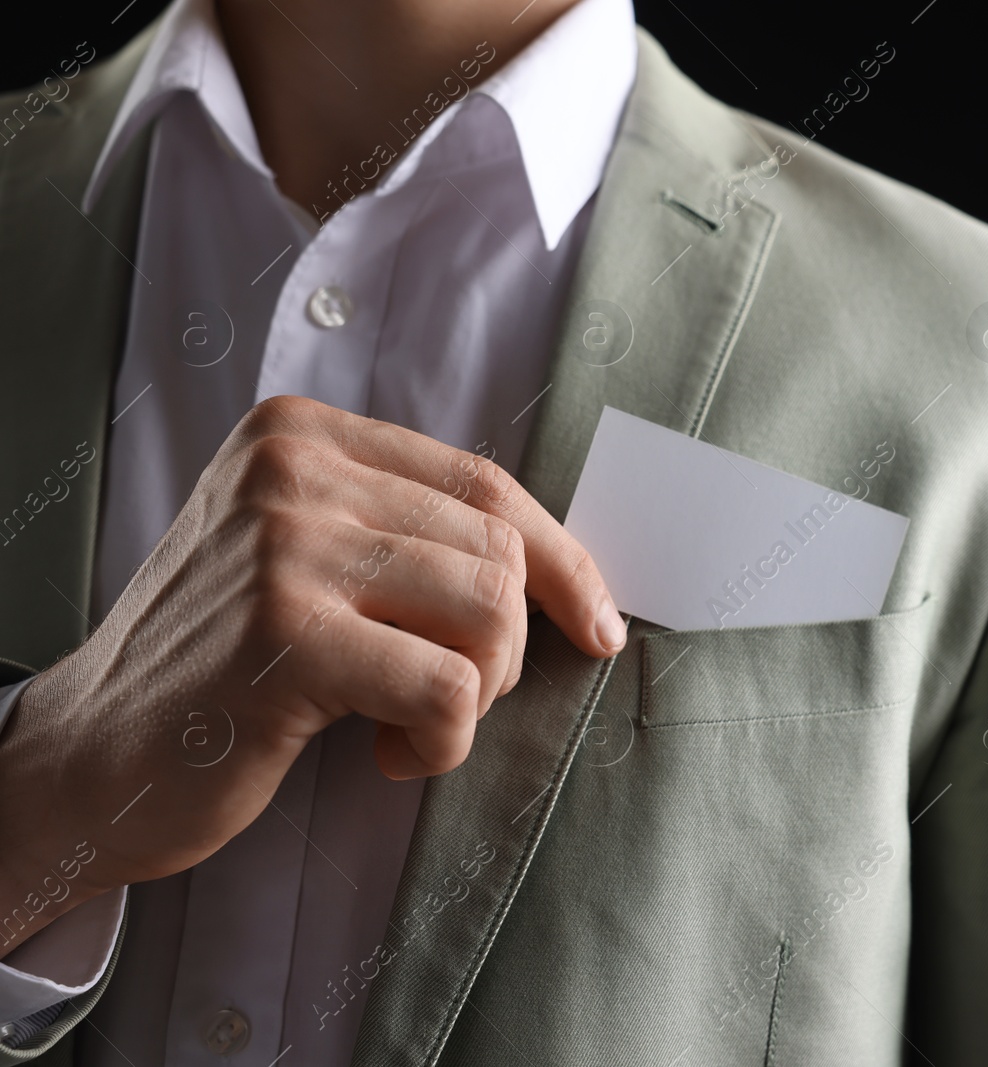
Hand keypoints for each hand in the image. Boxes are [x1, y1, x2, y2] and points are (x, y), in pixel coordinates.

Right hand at [0, 395, 623, 945]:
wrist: (91, 757)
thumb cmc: (223, 666)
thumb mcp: (305, 558)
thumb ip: (407, 532)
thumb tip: (567, 569)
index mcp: (303, 434)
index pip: (487, 484)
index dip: (564, 561)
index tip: (599, 624)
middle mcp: (293, 468)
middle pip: (498, 547)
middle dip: (505, 644)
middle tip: (442, 695)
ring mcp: (285, 544)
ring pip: (490, 608)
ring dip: (476, 693)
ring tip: (408, 722)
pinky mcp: (285, 633)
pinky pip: (450, 685)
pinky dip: (442, 741)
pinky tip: (383, 754)